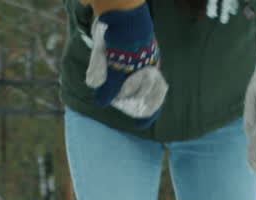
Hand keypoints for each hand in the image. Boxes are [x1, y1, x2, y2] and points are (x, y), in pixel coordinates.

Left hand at [84, 5, 166, 128]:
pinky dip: (122, 71)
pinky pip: (130, 64)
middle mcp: (150, 67)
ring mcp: (143, 56)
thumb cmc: (127, 47)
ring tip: (116, 90)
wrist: (126, 17)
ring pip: (138, 76)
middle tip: (125, 107)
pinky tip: (112, 70)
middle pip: (146, 90)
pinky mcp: (134, 46)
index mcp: (152, 76)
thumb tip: (101, 103)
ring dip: (128, 85)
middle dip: (136, 101)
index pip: (154, 102)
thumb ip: (109, 89)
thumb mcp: (116, 72)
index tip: (141, 126)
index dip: (148, 116)